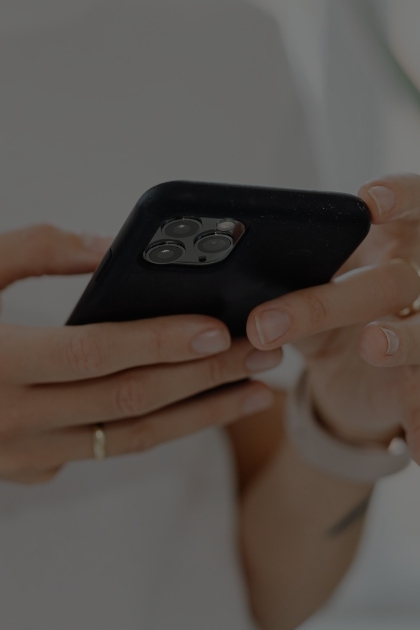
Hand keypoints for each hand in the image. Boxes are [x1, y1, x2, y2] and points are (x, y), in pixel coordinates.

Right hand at [0, 225, 279, 483]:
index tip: (216, 328)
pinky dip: (158, 431)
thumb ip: (33, 249)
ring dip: (197, 417)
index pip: (93, 356)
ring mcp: (22, 454)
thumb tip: (109, 247)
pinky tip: (197, 412)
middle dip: (202, 378)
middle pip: (127, 400)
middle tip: (262, 353)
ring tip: (253, 393)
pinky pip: (107, 450)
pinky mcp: (29, 466)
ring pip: (127, 439)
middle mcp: (10, 420)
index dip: (156, 341)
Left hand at [246, 174, 419, 462]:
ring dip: (403, 340)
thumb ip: (280, 286)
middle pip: (394, 280)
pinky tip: (418, 446)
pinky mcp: (419, 384)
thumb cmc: (330, 317)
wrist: (355, 372)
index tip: (367, 201)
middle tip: (275, 320)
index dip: (400, 197)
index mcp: (390, 248)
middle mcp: (414, 286)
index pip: (412, 206)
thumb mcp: (305, 297)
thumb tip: (215, 284)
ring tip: (373, 346)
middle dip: (334, 299)